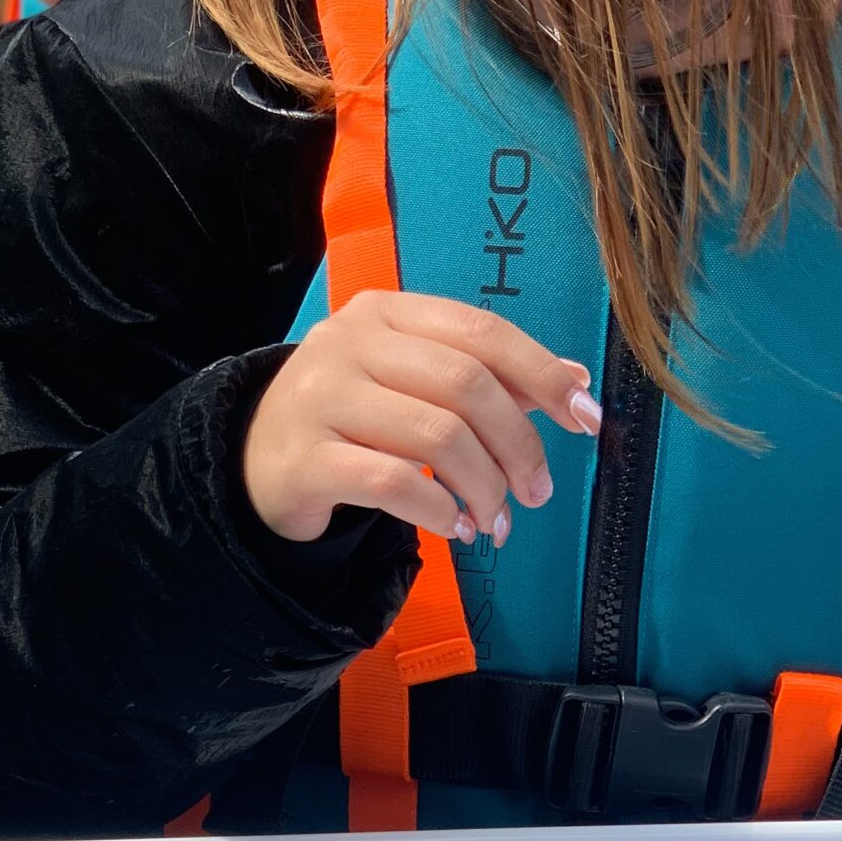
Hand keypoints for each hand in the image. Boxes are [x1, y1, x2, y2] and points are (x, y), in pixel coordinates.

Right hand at [243, 291, 600, 544]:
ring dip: (484, 487)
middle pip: (465, 386)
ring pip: (436, 437)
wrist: (254, 461)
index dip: (543, 373)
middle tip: (537, 493)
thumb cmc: (350, 419)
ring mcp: (320, 399)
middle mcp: (348, 345)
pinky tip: (456, 528)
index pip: (480, 332)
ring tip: (496, 520)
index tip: (587, 418)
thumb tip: (575, 381)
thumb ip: (486, 377)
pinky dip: (440, 511)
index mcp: (384, 312)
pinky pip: (394, 484)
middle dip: (518, 445)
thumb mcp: (411, 381)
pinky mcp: (305, 459)